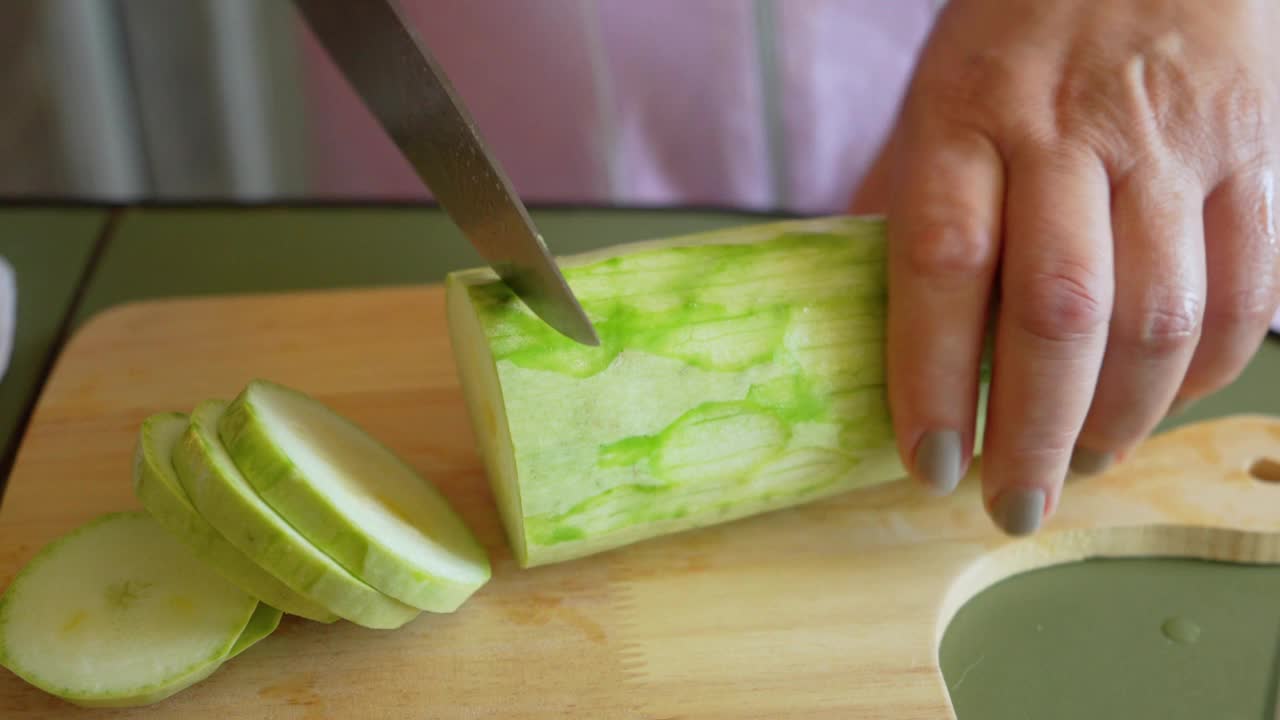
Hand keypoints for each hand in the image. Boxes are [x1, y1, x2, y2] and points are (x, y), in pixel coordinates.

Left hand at [851, 0, 1279, 534]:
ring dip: (1119, 419)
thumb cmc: (1021, 31)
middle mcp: (1071, 133)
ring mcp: (1174, 146)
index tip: (928, 463)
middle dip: (1034, 432)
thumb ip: (910, 205)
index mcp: (968, 115)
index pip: (943, 262)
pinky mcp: (1256, 156)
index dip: (931, 378)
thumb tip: (864, 321)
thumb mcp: (936, 98)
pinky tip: (1156, 404)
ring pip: (1157, 317)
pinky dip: (1202, 373)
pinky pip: (1243, 292)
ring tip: (1081, 463)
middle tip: (1012, 504)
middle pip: (1058, 310)